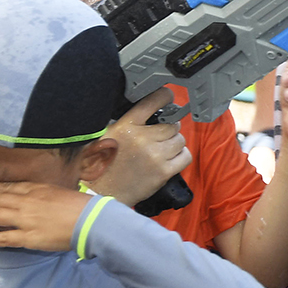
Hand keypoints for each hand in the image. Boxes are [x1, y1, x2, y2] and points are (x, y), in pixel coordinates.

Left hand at [0, 177, 91, 250]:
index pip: (3, 187)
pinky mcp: (30, 238)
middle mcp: (25, 203)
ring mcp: (25, 220)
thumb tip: (28, 193)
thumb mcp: (58, 191)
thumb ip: (40, 192)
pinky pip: (5, 238)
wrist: (93, 221)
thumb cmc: (81, 206)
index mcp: (34, 190)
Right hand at [95, 87, 191, 206]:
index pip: (152, 102)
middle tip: (161, 135)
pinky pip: (185, 156)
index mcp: (126, 126)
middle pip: (172, 124)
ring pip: (180, 140)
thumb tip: (149, 110)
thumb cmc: (103, 163)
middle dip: (169, 128)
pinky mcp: (163, 172)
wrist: (101, 191)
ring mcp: (154, 155)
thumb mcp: (107, 134)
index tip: (168, 96)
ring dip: (174, 143)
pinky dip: (181, 156)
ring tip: (163, 149)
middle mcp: (142, 138)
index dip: (165, 96)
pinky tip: (171, 158)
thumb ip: (127, 121)